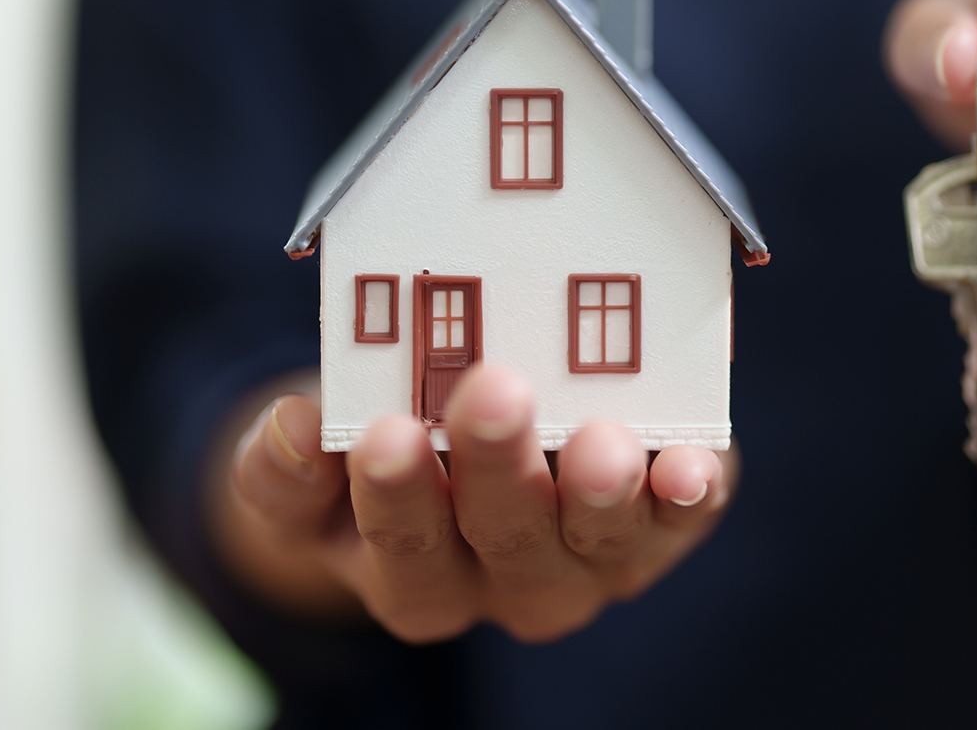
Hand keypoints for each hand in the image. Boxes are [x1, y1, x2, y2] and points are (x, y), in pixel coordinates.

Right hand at [214, 364, 734, 642]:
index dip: (397, 499)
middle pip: (509, 545)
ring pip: (602, 544)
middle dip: (500, 470)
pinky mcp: (664, 520)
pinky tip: (691, 465)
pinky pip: (683, 519)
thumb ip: (285, 469)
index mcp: (418, 581)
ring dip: (603, 493)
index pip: (406, 554)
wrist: (468, 450)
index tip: (384, 434)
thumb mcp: (311, 474)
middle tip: (494, 389)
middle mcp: (512, 587)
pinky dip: (690, 496)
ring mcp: (594, 561)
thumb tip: (291, 427)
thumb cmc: (382, 451)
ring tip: (599, 443)